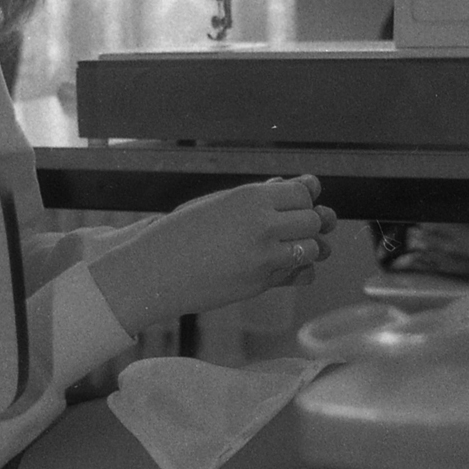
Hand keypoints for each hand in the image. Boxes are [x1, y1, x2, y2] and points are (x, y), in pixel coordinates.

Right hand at [88, 175, 335, 335]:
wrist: (155, 270)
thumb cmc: (181, 232)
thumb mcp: (218, 203)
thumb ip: (259, 195)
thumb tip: (292, 185)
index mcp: (251, 197)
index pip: (304, 193)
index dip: (304, 198)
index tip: (298, 202)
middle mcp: (263, 224)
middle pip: (314, 219)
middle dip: (310, 222)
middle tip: (296, 227)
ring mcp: (265, 257)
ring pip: (314, 248)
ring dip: (308, 247)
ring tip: (291, 246)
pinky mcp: (262, 283)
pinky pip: (302, 275)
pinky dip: (302, 270)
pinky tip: (287, 267)